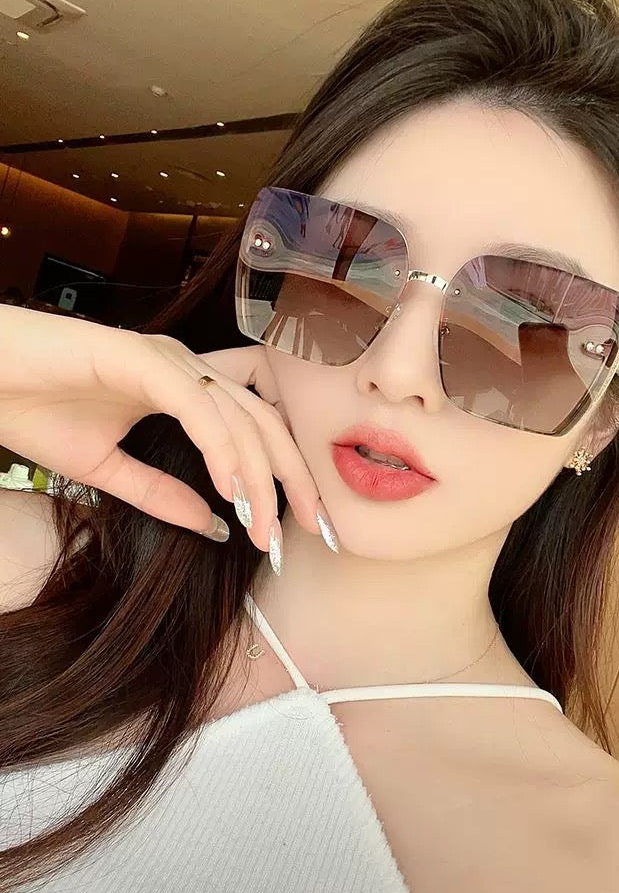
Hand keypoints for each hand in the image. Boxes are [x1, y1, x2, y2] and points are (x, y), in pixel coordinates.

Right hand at [0, 304, 330, 554]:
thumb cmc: (33, 411)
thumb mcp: (107, 471)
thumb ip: (161, 494)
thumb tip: (211, 527)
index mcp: (183, 391)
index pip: (252, 433)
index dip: (282, 479)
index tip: (295, 532)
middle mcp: (185, 370)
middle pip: (263, 424)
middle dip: (293, 480)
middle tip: (311, 534)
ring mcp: (166, 359)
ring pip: (237, 418)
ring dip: (258, 477)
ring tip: (266, 529)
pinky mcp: (141, 358)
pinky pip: (197, 406)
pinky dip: (221, 448)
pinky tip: (233, 489)